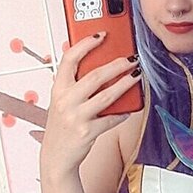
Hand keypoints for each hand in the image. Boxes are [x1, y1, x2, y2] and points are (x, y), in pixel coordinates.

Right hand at [41, 33, 140, 175]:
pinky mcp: (87, 132)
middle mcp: (64, 101)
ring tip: (136, 76)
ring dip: (125, 84)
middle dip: (117, 64)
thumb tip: (103, 68)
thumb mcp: (62, 102)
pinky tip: (130, 108)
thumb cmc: (62, 127)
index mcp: (57, 89)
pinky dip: (122, 113)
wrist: (56, 158)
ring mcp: (75, 117)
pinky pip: (111, 119)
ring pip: (107, 96)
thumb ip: (75, 86)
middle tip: (131, 59)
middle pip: (95, 76)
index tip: (101, 34)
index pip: (69, 59)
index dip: (86, 43)